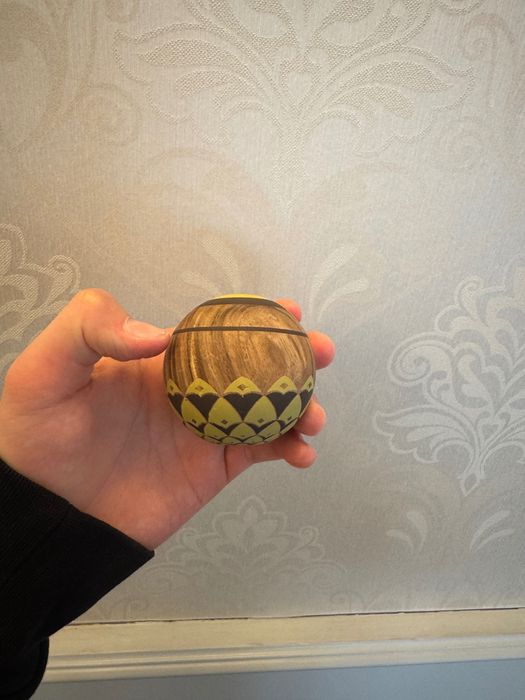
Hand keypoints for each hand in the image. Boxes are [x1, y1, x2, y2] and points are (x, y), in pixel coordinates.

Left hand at [0, 289, 334, 548]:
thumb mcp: (46, 368)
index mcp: (161, 360)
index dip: (254, 317)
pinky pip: (262, 451)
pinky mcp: (214, 468)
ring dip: (302, 405)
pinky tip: (302, 452)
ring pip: (269, 408)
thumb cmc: (40, 435)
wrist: (47, 512)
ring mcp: (207, 428)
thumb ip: (91, 328)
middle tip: (321, 352)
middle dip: (295, 356)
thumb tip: (163, 335)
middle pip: (255, 365)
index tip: (288, 311)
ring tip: (315, 415)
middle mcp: (192, 389)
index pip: (216, 329)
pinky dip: (290, 449)